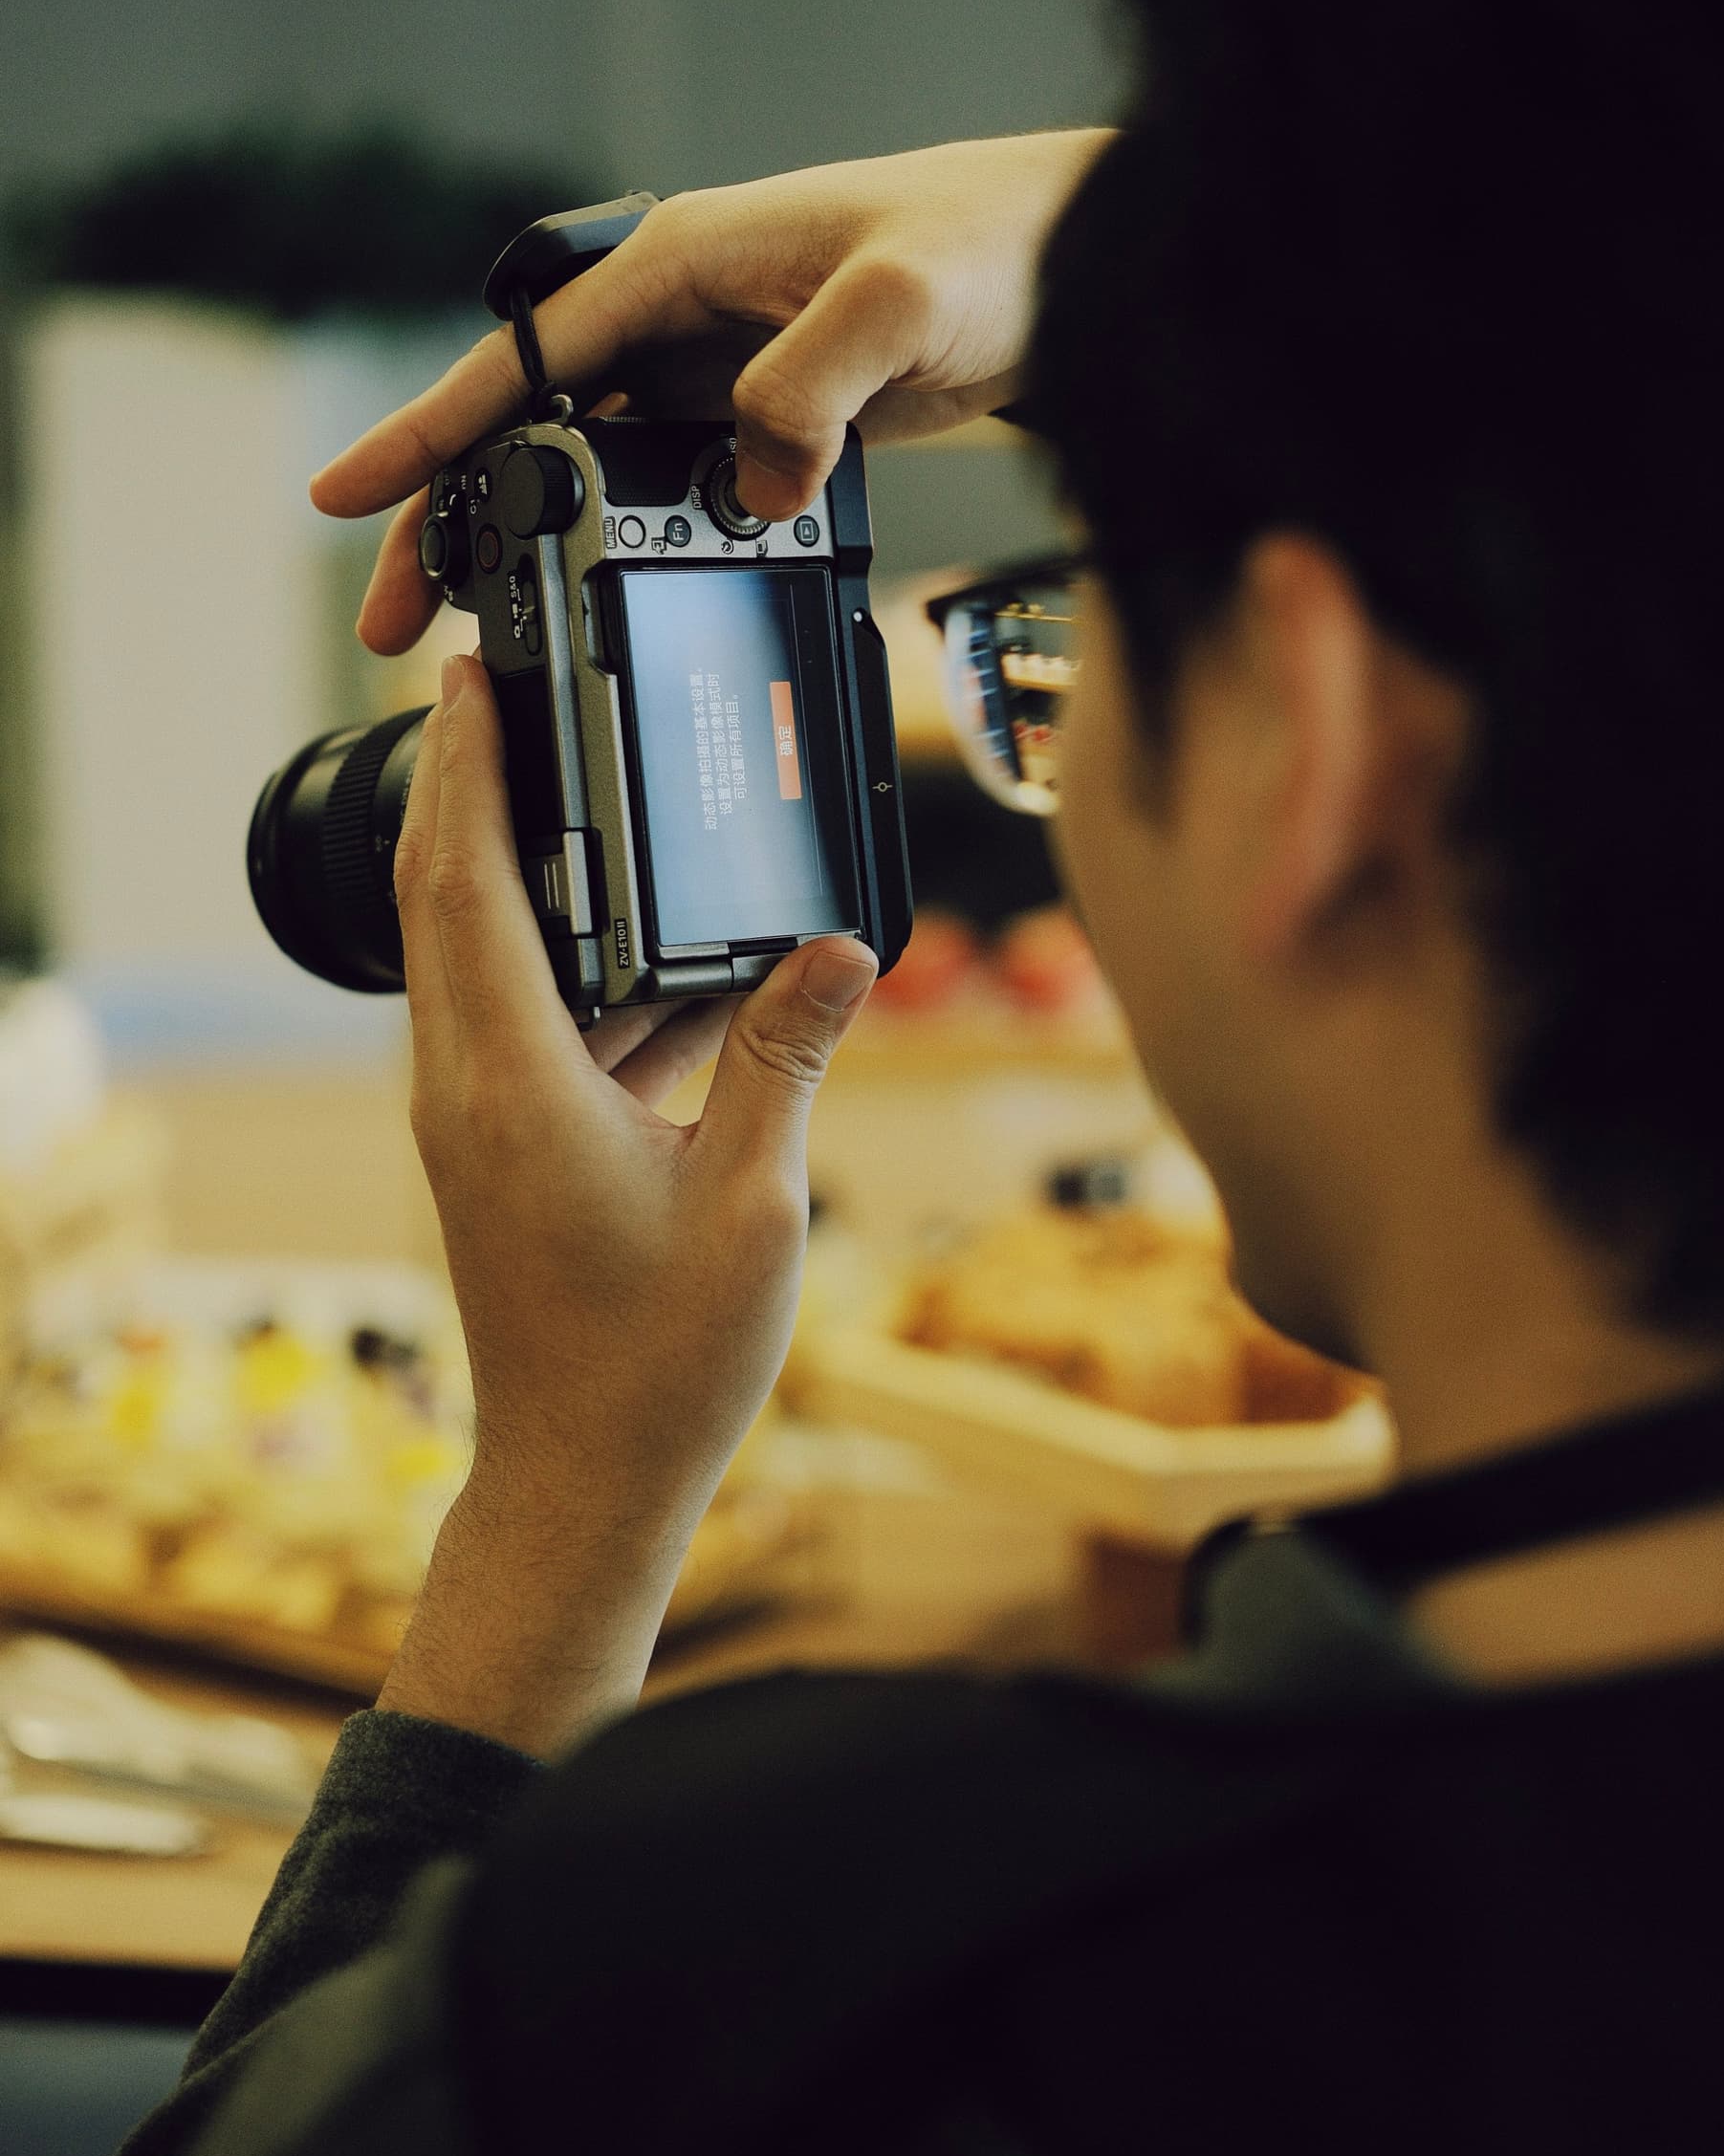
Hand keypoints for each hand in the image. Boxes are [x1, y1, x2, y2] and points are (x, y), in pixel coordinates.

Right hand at [310, 129, 1111, 652]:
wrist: (1087, 260)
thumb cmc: (1002, 245)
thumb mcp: (902, 302)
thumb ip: (812, 383)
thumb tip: (752, 482)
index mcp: (685, 263)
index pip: (523, 358)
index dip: (429, 431)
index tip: (345, 493)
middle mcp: (687, 308)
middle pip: (531, 422)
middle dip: (455, 513)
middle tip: (394, 613)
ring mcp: (724, 362)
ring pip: (592, 461)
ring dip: (532, 537)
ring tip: (476, 625)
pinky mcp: (771, 410)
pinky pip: (672, 482)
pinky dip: (629, 538)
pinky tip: (609, 596)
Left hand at [377, 653, 875, 1755]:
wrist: (580, 1482)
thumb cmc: (656, 1361)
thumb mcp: (753, 1197)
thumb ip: (788, 1054)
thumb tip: (841, 946)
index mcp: (513, 1079)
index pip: (464, 882)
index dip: (467, 765)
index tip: (472, 673)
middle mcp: (468, 1084)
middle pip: (449, 897)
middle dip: (477, 785)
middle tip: (515, 691)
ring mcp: (476, 1116)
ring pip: (484, 956)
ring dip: (531, 873)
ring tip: (602, 798)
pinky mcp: (502, 1146)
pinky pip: (524, 1020)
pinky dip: (579, 967)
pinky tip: (669, 957)